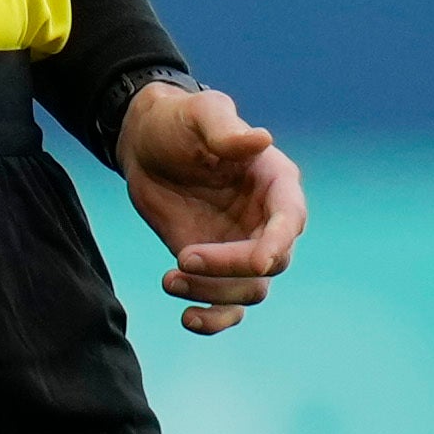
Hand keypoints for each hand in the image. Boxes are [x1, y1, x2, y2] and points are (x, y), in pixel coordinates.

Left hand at [119, 78, 304, 333]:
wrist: (145, 145)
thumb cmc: (179, 122)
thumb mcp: (201, 114)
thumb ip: (227, 130)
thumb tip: (261, 139)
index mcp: (275, 182)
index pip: (289, 220)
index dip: (277, 243)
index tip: (257, 262)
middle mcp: (266, 220)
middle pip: (271, 263)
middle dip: (230, 268)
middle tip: (183, 256)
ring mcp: (242, 248)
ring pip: (250, 291)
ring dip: (212, 294)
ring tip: (169, 278)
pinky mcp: (216, 269)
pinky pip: (227, 307)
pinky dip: (213, 320)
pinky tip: (187, 318)